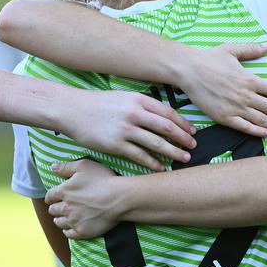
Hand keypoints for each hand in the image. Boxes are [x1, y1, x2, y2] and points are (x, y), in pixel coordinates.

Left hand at [46, 159, 121, 238]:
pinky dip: (68, 230)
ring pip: (59, 223)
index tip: (53, 198)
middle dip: (55, 208)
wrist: (119, 198)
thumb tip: (52, 167)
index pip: (49, 196)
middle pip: (53, 210)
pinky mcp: (82, 232)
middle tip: (60, 206)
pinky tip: (71, 228)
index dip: (50, 197)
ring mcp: (73, 221)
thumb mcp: (85, 166)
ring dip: (60, 219)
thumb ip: (66, 166)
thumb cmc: (103, 180)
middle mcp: (66, 208)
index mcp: (64, 191)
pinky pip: (69, 234)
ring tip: (65, 217)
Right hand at [59, 89, 195, 170]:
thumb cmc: (99, 104)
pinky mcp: (115, 144)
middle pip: (166, 128)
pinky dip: (153, 163)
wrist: (72, 109)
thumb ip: (143, 106)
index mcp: (139, 100)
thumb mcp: (124, 97)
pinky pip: (139, 156)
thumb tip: (163, 116)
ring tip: (183, 159)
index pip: (168, 113)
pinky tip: (161, 168)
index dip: (183, 123)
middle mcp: (134, 113)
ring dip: (172, 152)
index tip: (193, 132)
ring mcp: (125, 129)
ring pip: (156, 143)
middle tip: (193, 147)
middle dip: (183, 139)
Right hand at [178, 43, 266, 136]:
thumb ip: (252, 50)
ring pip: (261, 119)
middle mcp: (245, 94)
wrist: (188, 70)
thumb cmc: (209, 59)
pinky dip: (256, 131)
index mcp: (250, 79)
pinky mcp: (223, 116)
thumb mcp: (232, 50)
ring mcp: (235, 107)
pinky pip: (244, 126)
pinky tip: (266, 134)